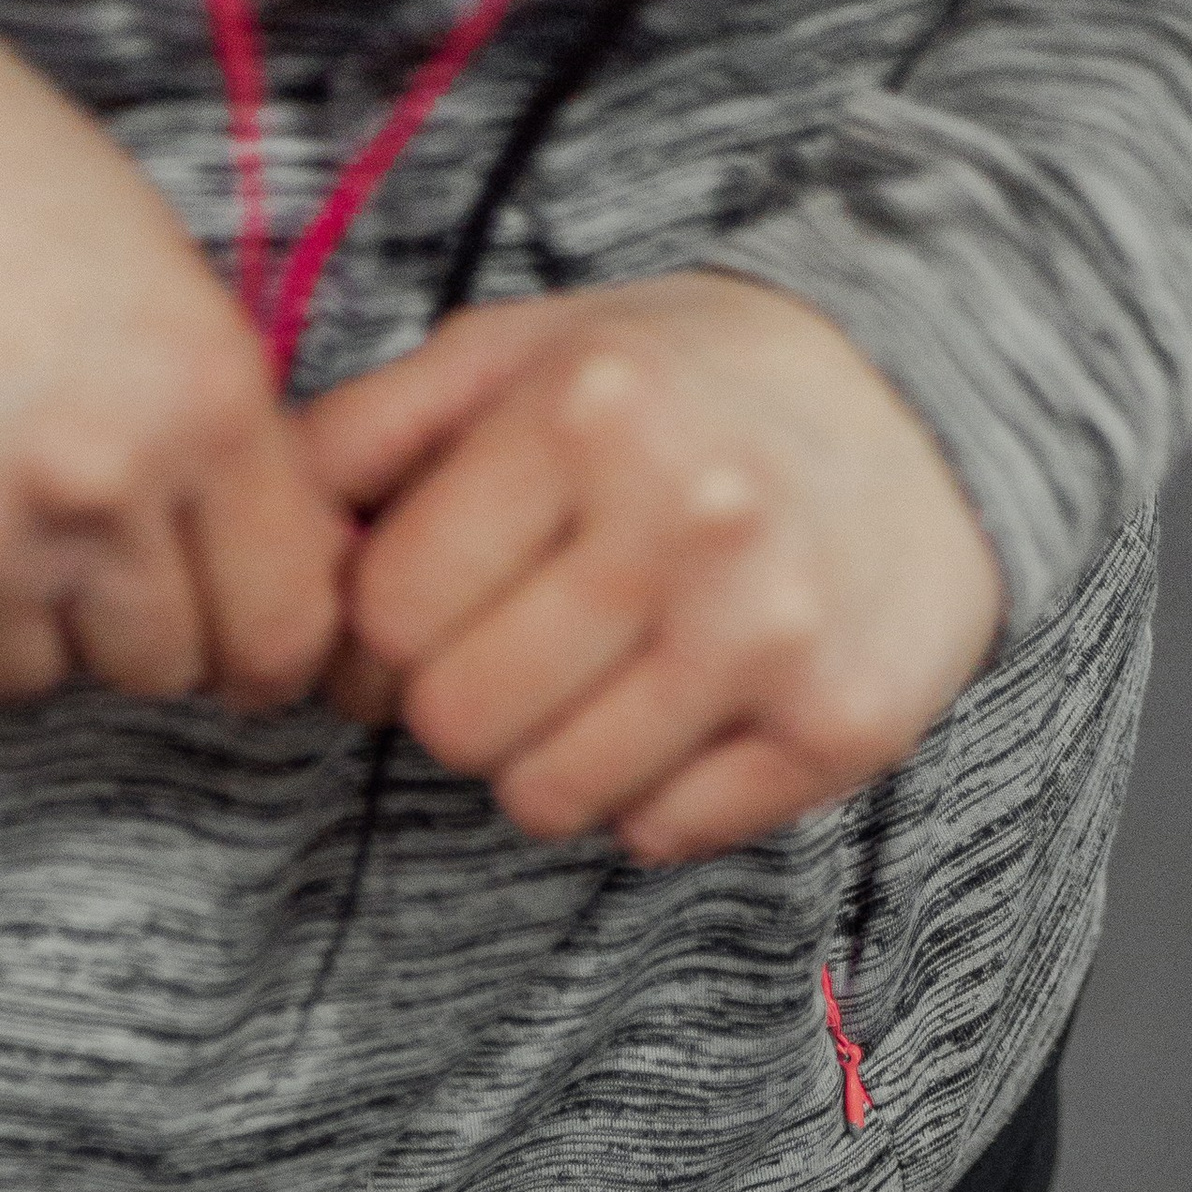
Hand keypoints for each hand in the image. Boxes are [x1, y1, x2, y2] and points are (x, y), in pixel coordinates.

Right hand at [0, 0, 349, 709]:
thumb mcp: (150, 276)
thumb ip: (218, 435)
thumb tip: (291, 568)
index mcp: (196, 402)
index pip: (281, 628)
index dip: (258, 643)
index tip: (235, 642)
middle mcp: (91, 490)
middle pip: (157, 667)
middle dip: (128, 620)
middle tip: (72, 529)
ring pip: (31, 669)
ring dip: (12, 608)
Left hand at [305, 273, 1004, 861]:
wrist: (931, 406)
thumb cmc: (685, 389)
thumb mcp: (525, 354)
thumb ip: (374, 433)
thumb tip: (260, 540)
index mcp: (584, 413)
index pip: (384, 615)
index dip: (377, 637)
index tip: (425, 616)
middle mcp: (686, 518)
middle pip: (454, 721)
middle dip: (459, 703)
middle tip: (515, 654)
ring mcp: (772, 630)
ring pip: (547, 800)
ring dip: (547, 764)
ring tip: (598, 685)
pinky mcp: (842, 725)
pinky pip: (661, 837)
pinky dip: (652, 799)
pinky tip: (688, 712)